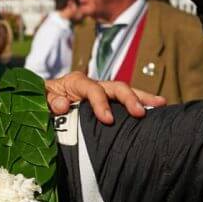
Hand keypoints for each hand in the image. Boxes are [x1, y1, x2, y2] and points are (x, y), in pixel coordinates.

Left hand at [45, 72, 166, 123]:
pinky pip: (124, 104)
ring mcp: (102, 93)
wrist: (40, 99)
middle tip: (141, 113)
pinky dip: (140, 105)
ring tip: (162, 104)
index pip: (92, 89)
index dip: (100, 103)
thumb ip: (49, 101)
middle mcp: (92, 84)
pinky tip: (156, 112)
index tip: (107, 120)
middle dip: (130, 98)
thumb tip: (64, 105)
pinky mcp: (107, 103)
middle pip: (116, 87)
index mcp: (75, 82)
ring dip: (143, 98)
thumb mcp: (40, 99)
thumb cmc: (40, 99)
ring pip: (125, 92)